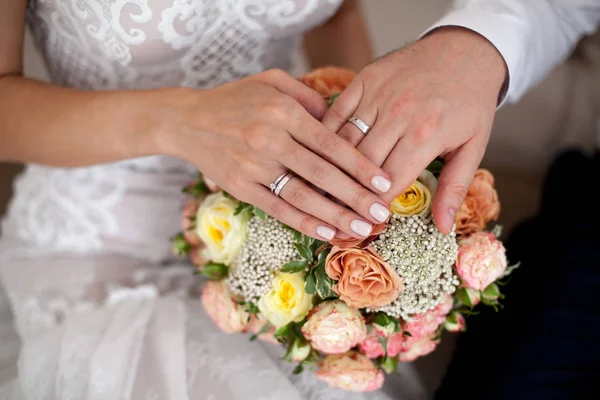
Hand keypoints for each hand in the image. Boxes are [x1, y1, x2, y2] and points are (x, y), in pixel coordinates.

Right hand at [163, 69, 392, 240]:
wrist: (186, 120)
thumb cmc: (236, 99)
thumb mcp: (273, 82)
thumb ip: (309, 98)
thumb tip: (341, 122)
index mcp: (283, 112)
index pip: (331, 143)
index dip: (360, 166)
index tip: (384, 183)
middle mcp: (270, 140)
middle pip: (322, 174)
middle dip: (356, 197)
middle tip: (382, 213)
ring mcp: (254, 166)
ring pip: (302, 196)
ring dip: (335, 216)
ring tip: (362, 230)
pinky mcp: (241, 188)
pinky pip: (277, 208)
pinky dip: (303, 222)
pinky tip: (326, 233)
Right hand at [322, 27, 506, 233]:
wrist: (465, 50)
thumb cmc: (469, 103)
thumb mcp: (473, 147)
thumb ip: (454, 188)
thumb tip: (442, 227)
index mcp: (425, 135)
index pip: (388, 184)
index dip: (373, 210)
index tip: (362, 226)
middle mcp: (398, 115)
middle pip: (360, 165)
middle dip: (348, 194)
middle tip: (337, 215)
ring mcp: (377, 94)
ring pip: (342, 141)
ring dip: (331, 168)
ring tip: (321, 191)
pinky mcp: (363, 79)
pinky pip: (336, 113)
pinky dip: (325, 135)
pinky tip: (319, 154)